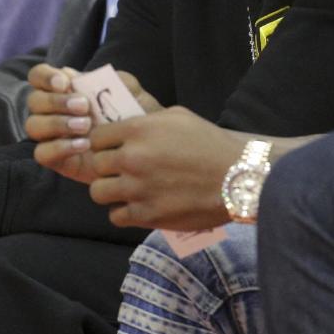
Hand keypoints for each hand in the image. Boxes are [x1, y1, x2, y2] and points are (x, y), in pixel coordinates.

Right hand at [26, 63, 162, 184]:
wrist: (149, 148)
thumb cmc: (137, 115)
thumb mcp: (131, 92)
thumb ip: (113, 79)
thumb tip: (82, 76)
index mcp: (66, 89)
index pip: (38, 76)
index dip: (45, 76)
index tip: (65, 83)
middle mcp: (53, 111)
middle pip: (34, 100)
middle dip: (56, 101)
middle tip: (83, 106)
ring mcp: (53, 136)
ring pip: (33, 126)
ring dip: (57, 123)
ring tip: (85, 126)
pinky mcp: (58, 159)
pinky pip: (41, 153)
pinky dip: (59, 147)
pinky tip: (83, 145)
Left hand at [88, 107, 244, 230]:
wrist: (237, 176)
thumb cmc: (211, 143)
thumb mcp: (178, 117)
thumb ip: (147, 122)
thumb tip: (126, 127)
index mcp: (138, 130)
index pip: (96, 139)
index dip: (103, 144)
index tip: (114, 149)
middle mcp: (132, 158)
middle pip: (95, 166)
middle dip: (108, 168)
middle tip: (124, 171)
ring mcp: (137, 189)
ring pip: (98, 193)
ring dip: (111, 191)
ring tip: (129, 190)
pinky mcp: (147, 215)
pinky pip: (116, 216)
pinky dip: (126, 212)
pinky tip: (141, 205)